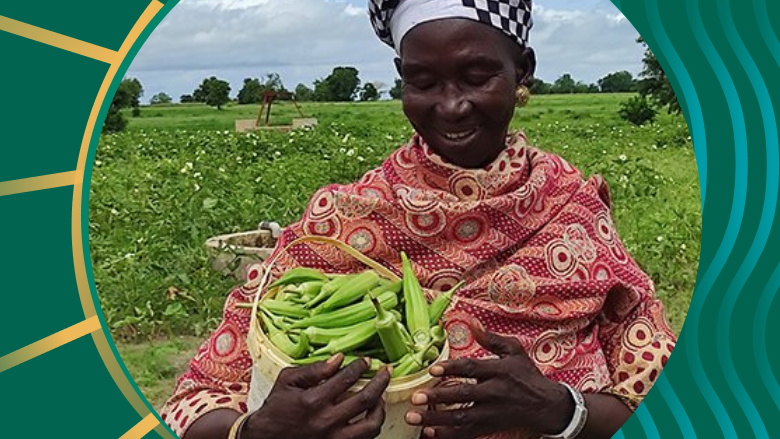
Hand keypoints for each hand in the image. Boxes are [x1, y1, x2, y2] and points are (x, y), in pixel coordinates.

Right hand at [242, 354, 390, 438]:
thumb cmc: (276, 408)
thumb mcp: (287, 381)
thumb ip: (314, 370)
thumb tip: (339, 359)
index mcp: (314, 400)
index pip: (347, 379)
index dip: (360, 367)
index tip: (366, 361)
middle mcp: (326, 421)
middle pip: (365, 399)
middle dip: (380, 382)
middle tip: (386, 372)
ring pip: (371, 425)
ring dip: (380, 408)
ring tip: (381, 396)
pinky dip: (371, 426)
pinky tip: (370, 415)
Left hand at [404, 320, 574, 438]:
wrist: (546, 405)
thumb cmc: (527, 375)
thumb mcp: (514, 351)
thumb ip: (491, 338)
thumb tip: (472, 321)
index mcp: (498, 371)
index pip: (472, 368)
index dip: (452, 368)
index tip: (433, 369)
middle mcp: (494, 392)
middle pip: (463, 395)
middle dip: (438, 398)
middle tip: (416, 398)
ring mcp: (491, 412)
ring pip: (461, 418)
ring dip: (436, 420)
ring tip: (414, 418)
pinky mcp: (490, 427)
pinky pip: (466, 433)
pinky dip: (447, 435)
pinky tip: (429, 433)